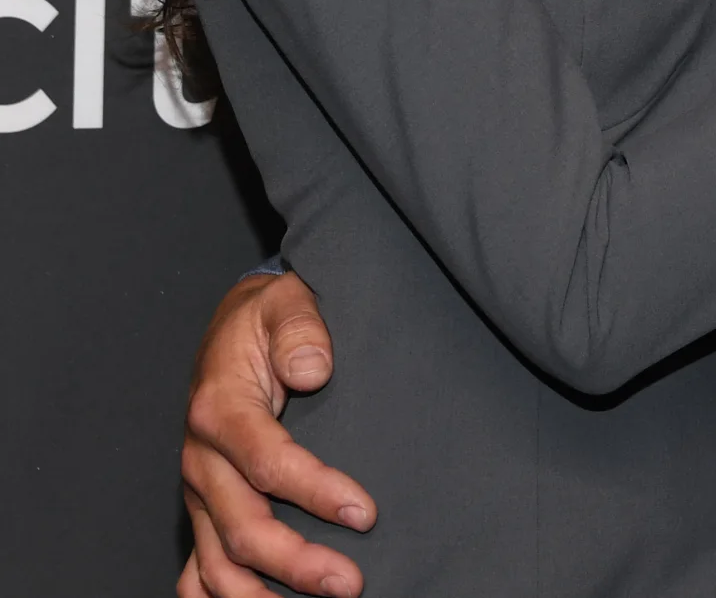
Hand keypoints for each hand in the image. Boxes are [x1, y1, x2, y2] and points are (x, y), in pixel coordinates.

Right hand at [178, 270, 373, 597]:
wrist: (233, 324)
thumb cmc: (265, 318)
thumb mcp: (286, 302)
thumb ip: (300, 330)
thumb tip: (315, 369)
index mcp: (219, 409)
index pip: (267, 463)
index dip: (315, 491)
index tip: (364, 512)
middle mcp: (200, 458)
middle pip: (243, 526)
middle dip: (296, 563)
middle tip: (350, 582)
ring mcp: (197, 490)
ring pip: (217, 561)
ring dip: (261, 595)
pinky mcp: (202, 506)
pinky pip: (197, 568)